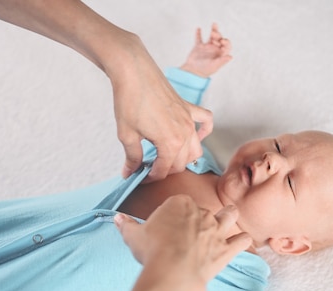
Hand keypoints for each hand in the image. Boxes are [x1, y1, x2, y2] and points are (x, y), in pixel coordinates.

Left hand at [111, 39, 212, 181]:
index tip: (140, 178)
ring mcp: (189, 120)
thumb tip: (129, 172)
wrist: (133, 71)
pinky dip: (204, 131)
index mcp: (171, 143)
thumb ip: (132, 157)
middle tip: (148, 168)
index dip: (150, 178)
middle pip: (181, 164)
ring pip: (195, 150)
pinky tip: (195, 136)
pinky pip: (206, 122)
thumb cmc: (129, 101)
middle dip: (165, 170)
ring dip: (184, 158)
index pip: (164, 171)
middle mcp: (185, 134)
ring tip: (166, 158)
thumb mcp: (127, 134)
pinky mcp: (188, 108)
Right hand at [114, 195, 251, 284]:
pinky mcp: (227, 249)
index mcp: (179, 203)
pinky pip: (243, 240)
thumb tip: (116, 218)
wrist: (173, 271)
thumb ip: (126, 225)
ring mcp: (217, 229)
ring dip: (229, 216)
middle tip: (193, 230)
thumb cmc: (152, 251)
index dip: (175, 213)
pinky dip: (242, 241)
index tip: (169, 224)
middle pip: (204, 209)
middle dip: (200, 218)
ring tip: (226, 220)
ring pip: (230, 214)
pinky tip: (240, 242)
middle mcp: (201, 212)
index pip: (180, 202)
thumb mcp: (134, 236)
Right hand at [180, 23, 232, 77]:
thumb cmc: (205, 70)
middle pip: (219, 39)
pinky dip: (198, 34)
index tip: (222, 41)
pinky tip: (198, 29)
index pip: (227, 46)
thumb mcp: (214, 65)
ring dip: (213, 30)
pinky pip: (199, 39)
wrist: (193, 71)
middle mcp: (214, 50)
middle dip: (218, 35)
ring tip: (214, 24)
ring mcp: (207, 48)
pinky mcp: (199, 47)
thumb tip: (231, 57)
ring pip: (211, 37)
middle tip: (214, 34)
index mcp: (220, 54)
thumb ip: (222, 60)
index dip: (226, 42)